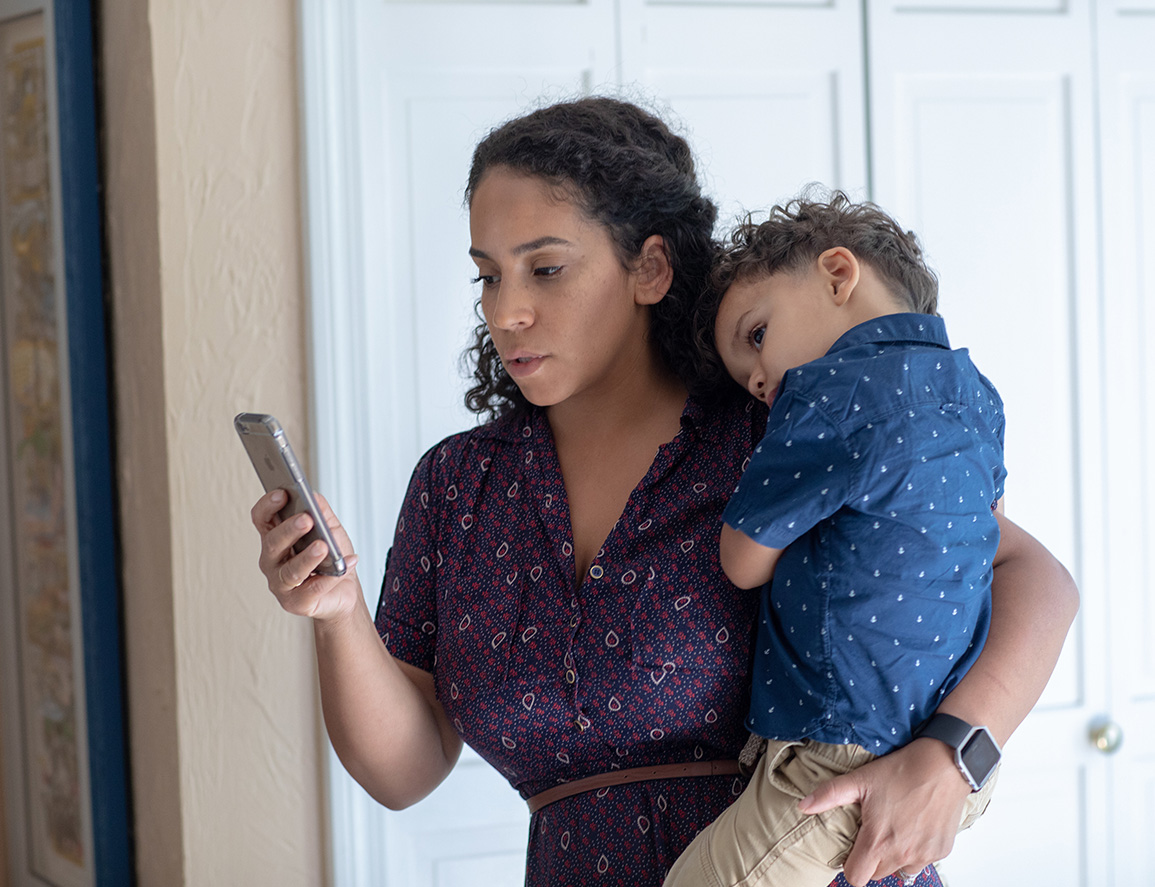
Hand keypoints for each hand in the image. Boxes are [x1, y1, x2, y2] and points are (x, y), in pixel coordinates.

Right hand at [251, 488, 362, 622]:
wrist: (344, 590)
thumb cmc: (331, 557)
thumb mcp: (330, 528)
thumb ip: (321, 511)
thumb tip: (313, 496)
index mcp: (275, 538)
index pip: (262, 519)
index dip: (268, 505)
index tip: (282, 493)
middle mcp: (272, 561)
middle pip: (272, 543)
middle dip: (289, 530)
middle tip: (306, 519)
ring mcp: (281, 584)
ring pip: (290, 571)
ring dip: (307, 557)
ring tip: (323, 546)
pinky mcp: (296, 603)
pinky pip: (312, 590)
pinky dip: (330, 578)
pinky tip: (346, 564)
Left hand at [798, 738, 969, 886]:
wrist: (944, 763)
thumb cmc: (902, 770)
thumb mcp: (861, 779)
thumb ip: (829, 795)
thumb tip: (803, 806)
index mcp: (878, 842)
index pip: (856, 878)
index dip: (851, 865)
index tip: (853, 848)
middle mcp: (902, 854)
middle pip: (878, 875)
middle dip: (872, 858)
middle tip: (875, 832)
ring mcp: (924, 855)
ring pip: (902, 870)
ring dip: (896, 856)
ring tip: (895, 829)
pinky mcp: (941, 850)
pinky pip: (923, 861)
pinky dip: (917, 849)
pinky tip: (914, 825)